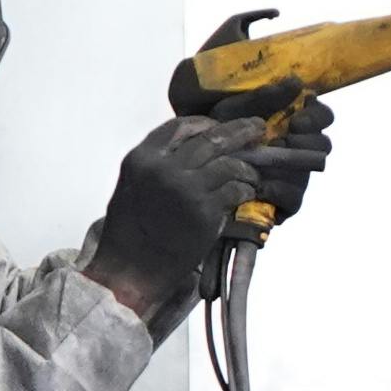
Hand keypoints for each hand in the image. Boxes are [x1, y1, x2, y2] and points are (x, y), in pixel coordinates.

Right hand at [87, 107, 329, 322]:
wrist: (132, 266)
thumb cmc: (131, 228)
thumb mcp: (133, 182)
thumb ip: (159, 160)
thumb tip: (196, 144)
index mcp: (143, 157)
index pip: (181, 126)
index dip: (206, 124)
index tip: (221, 127)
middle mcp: (164, 168)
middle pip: (211, 138)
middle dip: (240, 130)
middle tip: (258, 127)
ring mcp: (186, 189)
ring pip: (228, 163)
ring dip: (246, 167)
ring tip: (252, 173)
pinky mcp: (204, 212)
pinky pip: (235, 191)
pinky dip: (245, 189)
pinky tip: (247, 192)